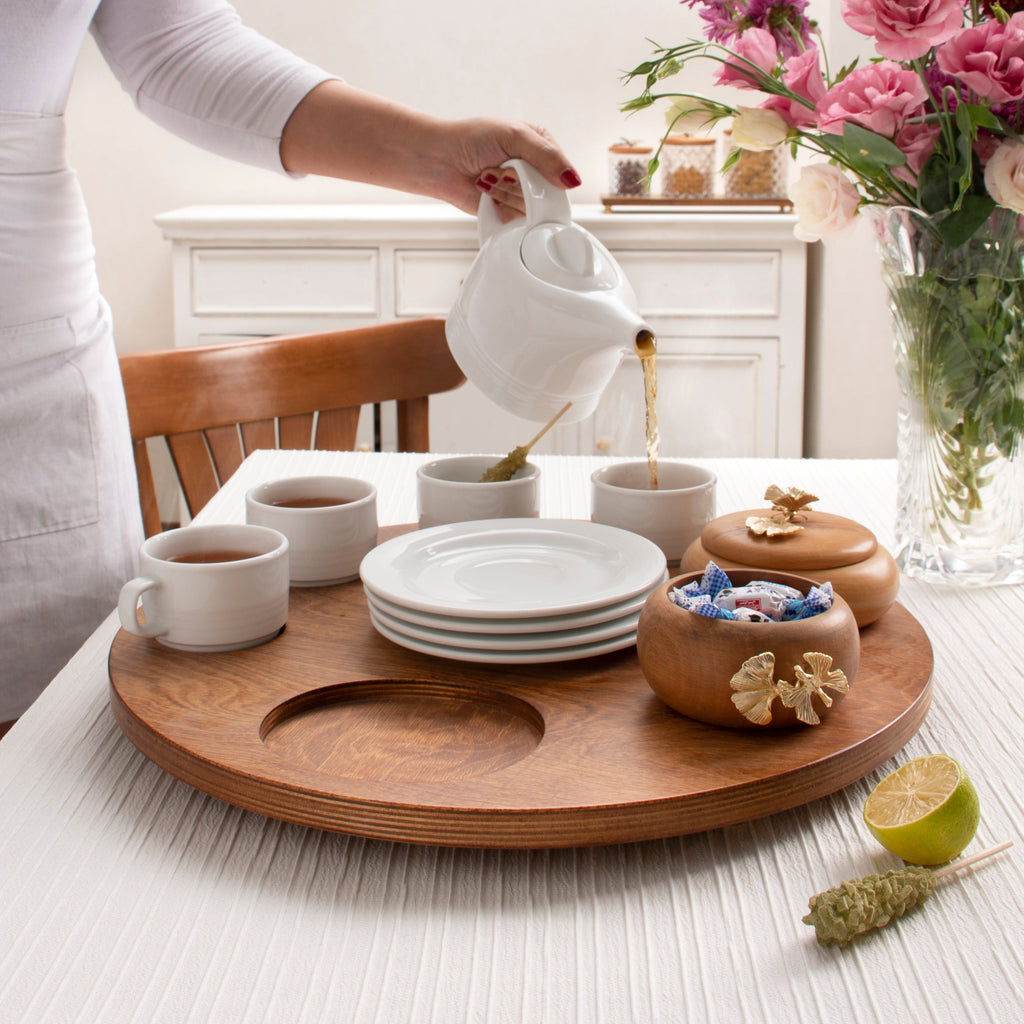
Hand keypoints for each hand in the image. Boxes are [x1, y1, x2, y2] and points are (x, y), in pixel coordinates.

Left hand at [280, 83, 580, 218]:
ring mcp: (520, 192)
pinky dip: (502, 209)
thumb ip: (547, 156)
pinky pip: (517, 221)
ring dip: (508, 194)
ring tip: (490, 180)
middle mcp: (533, 171)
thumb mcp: (515, 136)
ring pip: (532, 208)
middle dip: (523, 185)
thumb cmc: (471, 139)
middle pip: (549, 193)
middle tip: (502, 172)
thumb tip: (572, 181)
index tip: (527, 168)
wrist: (440, 159)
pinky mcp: (506, 211)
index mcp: (541, 146)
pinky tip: (489, 196)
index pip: (562, 170)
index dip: (548, 175)